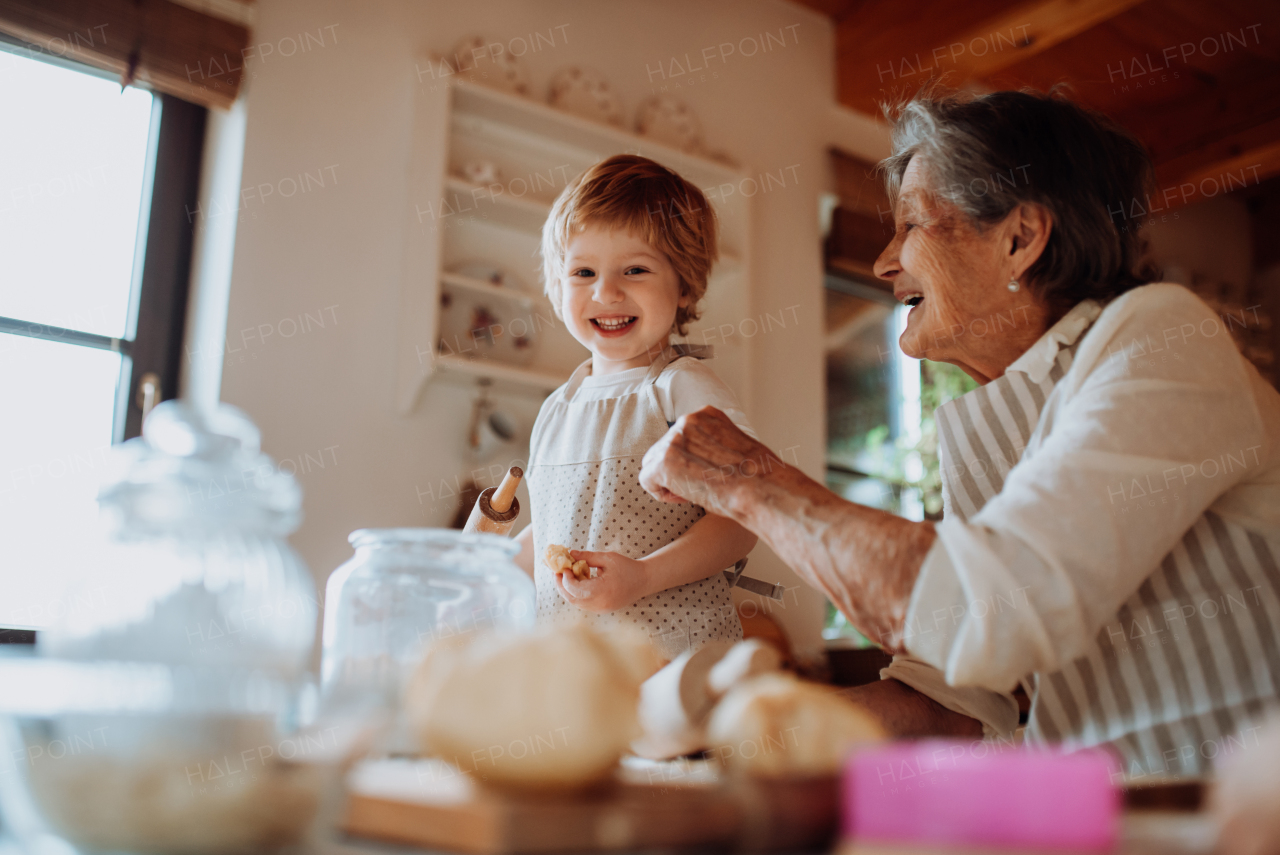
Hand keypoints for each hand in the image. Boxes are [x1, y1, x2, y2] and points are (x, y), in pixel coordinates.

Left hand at [554, 550, 650, 612]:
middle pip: (571, 599)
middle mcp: (600, 604)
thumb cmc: (627, 567)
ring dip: (567, 591)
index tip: (564, 567)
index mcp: (601, 591)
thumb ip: (587, 556)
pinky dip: (576, 595)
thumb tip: (569, 553)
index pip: (574, 589)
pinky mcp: (602, 610)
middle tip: (557, 573)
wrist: (644, 580)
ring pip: (576, 603)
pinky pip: (583, 605)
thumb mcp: (607, 558)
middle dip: (561, 586)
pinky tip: (577, 583)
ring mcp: (601, 609)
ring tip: (566, 576)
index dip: (565, 578)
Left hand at [640, 406, 782, 514]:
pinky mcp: (663, 463)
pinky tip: (683, 498)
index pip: (681, 436)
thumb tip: (703, 460)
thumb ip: (714, 445)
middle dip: (675, 469)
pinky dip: (661, 494)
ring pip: (653, 464)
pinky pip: (647, 480)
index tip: (704, 474)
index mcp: (706, 415)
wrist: (760, 488)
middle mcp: (687, 421)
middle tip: (697, 486)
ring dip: (668, 481)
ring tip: (692, 493)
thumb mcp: (737, 446)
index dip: (690, 460)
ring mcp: (673, 441)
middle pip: (662, 448)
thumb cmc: (758, 476)